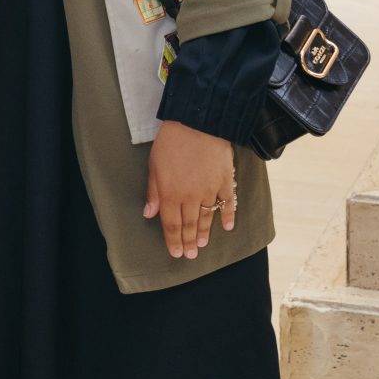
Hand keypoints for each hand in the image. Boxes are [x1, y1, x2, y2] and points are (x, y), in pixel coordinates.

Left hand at [144, 123, 236, 260]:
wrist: (198, 123)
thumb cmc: (171, 141)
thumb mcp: (154, 165)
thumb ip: (154, 192)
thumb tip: (150, 214)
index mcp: (171, 194)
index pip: (171, 224)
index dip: (173, 241)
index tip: (176, 253)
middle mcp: (191, 197)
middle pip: (189, 224)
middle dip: (188, 242)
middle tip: (191, 255)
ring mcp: (210, 190)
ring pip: (208, 217)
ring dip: (205, 233)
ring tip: (203, 245)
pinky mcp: (225, 181)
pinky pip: (228, 203)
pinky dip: (229, 216)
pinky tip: (228, 227)